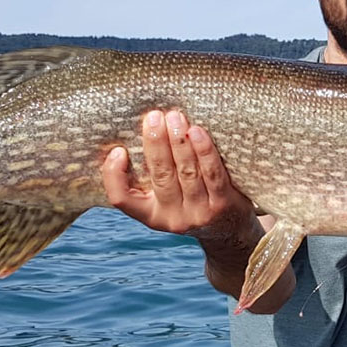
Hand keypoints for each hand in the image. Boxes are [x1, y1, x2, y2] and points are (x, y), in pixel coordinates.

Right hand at [101, 110, 255, 238]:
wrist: (231, 230)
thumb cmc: (192, 201)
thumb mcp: (167, 198)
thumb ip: (152, 173)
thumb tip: (142, 130)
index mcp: (150, 214)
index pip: (122, 199)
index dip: (114, 176)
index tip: (118, 150)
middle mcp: (172, 217)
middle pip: (160, 175)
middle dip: (155, 143)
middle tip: (154, 117)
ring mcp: (198, 213)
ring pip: (186, 172)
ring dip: (179, 142)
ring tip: (175, 117)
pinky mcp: (222, 205)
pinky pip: (212, 174)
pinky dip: (204, 151)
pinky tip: (197, 132)